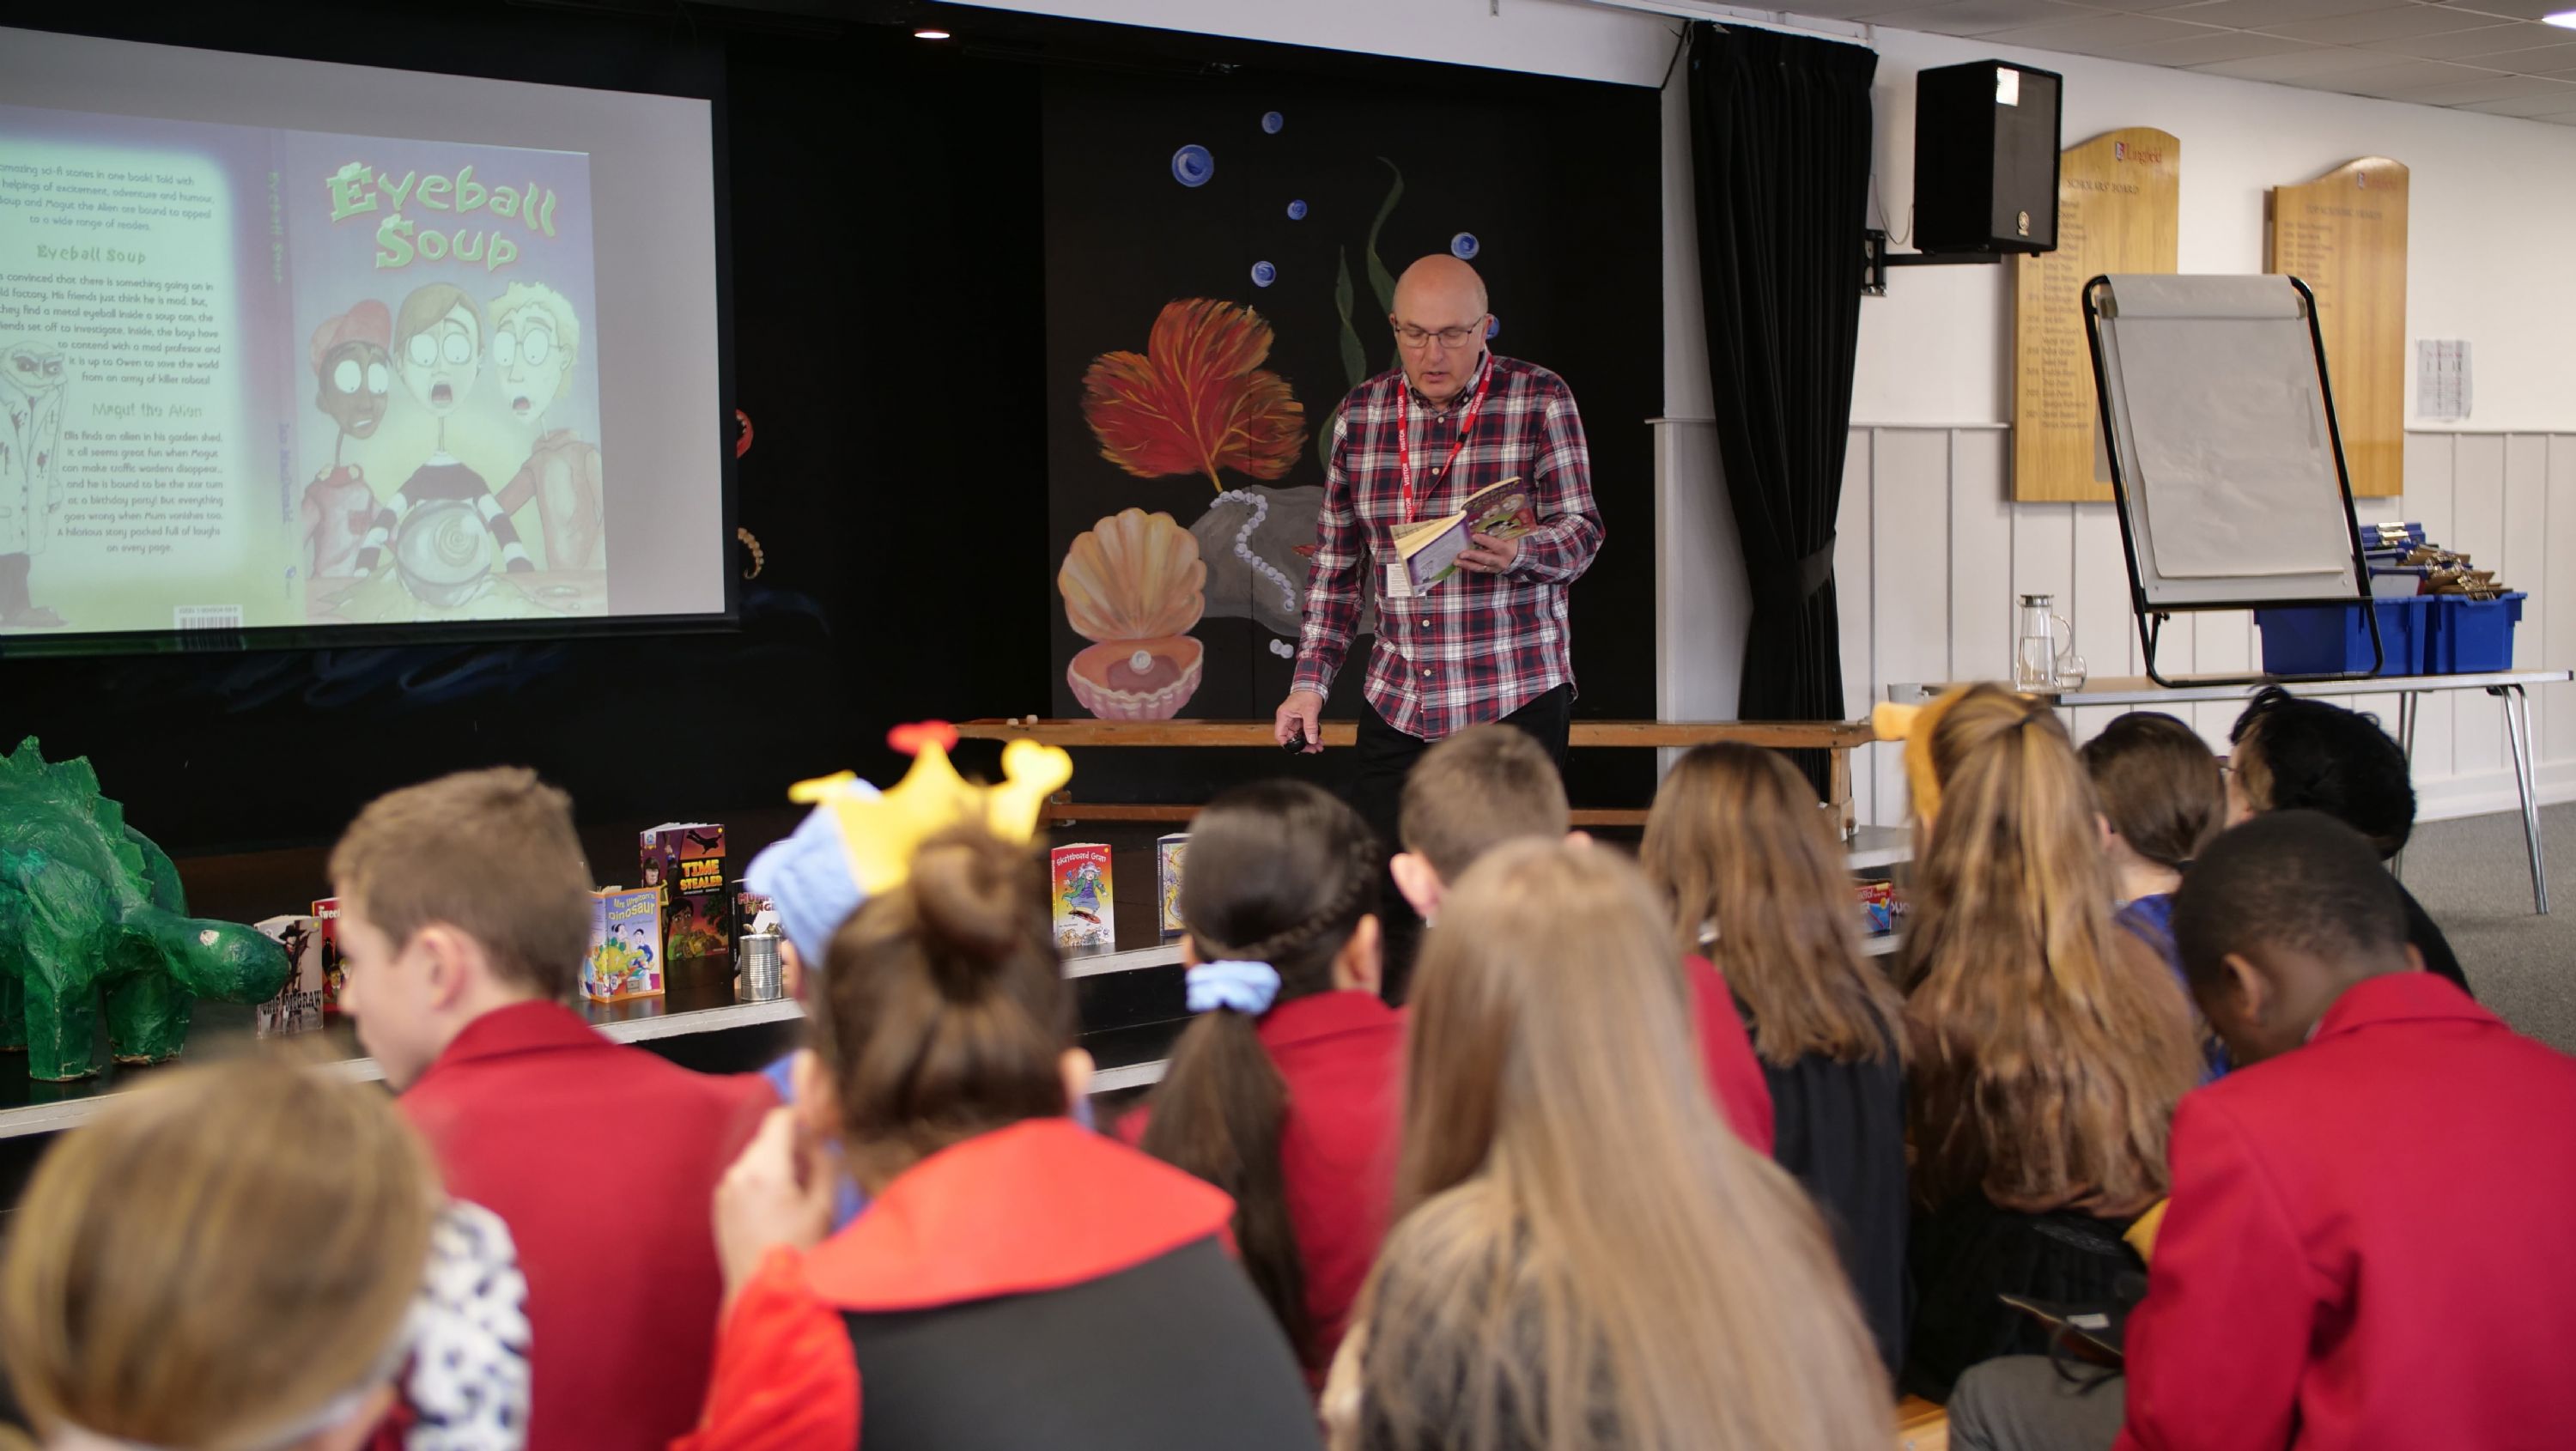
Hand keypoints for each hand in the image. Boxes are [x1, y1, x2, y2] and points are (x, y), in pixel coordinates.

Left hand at [714, 1107, 837, 1308]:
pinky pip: (743, 1179)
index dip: (801, 1117)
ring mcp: (725, 1190)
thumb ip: (825, 1163)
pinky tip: (776, 1207)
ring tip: (795, 1194)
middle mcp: (737, 1174)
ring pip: (755, 1159)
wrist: (763, 1291)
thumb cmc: (798, 1250)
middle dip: (791, 1147)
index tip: (817, 1127)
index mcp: (764, 1170)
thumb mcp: (823, 1205)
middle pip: (766, 1140)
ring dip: (776, 1164)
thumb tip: (821, 1140)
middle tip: (814, 1170)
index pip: (778, 1119)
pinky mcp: (720, 1205)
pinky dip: (760, 1181)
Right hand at [1276, 689, 1324, 752]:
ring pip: (1299, 735)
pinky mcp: (1301, 719)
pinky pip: (1305, 731)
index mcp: (1284, 716)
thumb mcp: (1310, 711)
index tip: (1298, 750)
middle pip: (1291, 737)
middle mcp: (1287, 718)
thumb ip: (1310, 726)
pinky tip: (1318, 739)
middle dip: (1303, 745)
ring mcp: (1294, 719)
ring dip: (1309, 741)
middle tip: (1313, 749)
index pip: (1280, 735)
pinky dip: (1311, 735)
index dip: (1287, 744)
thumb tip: (1311, 740)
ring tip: (1319, 746)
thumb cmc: (1308, 693)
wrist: (1314, 684)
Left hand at [1457, 532, 1520, 574]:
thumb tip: (1487, 521)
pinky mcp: (1491, 571)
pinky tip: (1460, 563)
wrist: (1521, 559)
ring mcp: (1496, 568)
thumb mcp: (1511, 536)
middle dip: (1473, 556)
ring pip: (1480, 567)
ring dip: (1467, 564)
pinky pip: (1479, 569)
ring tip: (1456, 561)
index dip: (1485, 541)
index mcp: (1508, 550)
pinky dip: (1469, 566)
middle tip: (1461, 554)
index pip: (1496, 545)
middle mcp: (1502, 560)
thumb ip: (1500, 531)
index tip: (1474, 536)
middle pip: (1486, 558)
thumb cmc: (1514, 544)